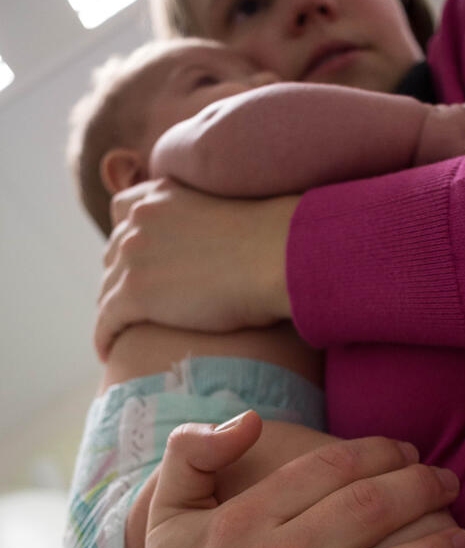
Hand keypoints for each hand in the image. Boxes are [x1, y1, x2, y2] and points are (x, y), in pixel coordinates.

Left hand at [95, 179, 298, 359]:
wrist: (276, 257)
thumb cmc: (273, 243)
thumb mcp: (230, 214)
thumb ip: (208, 222)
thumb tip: (222, 248)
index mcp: (162, 195)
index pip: (123, 212)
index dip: (126, 238)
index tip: (135, 260)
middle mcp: (141, 219)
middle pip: (114, 253)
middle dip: (121, 277)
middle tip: (134, 305)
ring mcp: (134, 255)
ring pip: (108, 288)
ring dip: (113, 310)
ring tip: (122, 332)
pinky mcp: (136, 293)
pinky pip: (107, 319)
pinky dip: (104, 336)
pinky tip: (108, 352)